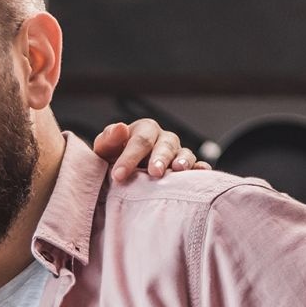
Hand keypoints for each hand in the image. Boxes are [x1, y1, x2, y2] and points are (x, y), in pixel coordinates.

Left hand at [88, 117, 212, 182]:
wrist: (125, 178)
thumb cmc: (113, 162)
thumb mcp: (104, 151)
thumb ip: (108, 140)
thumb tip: (120, 128)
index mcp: (143, 130)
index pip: (140, 140)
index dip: (129, 157)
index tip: (118, 175)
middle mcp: (163, 139)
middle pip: (165, 145)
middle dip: (159, 158)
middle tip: (153, 173)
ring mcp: (178, 153)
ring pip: (184, 153)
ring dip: (183, 161)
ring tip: (178, 170)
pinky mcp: (189, 168)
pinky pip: (198, 167)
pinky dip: (201, 169)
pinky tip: (201, 173)